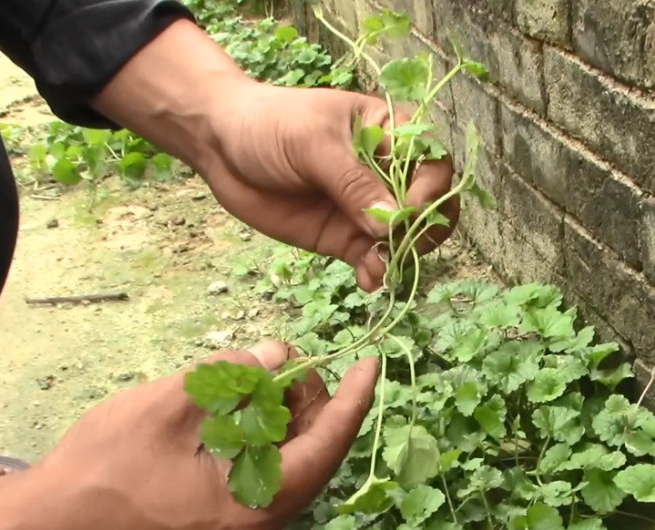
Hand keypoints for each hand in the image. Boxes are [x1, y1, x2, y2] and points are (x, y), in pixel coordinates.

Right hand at [34, 341, 378, 529]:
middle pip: (310, 459)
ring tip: (263, 379)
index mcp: (252, 507)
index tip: (371, 363)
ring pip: (287, 468)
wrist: (51, 518)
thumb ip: (233, 376)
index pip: (324, 450)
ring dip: (284, 421)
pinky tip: (244, 409)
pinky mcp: (220, 529)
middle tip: (289, 361)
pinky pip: (262, 480)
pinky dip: (262, 441)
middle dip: (310, 405)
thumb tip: (278, 353)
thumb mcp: (172, 402)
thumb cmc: (106, 461)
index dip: (352, 402)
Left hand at [201, 81, 459, 291]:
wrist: (221, 145)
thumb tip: (390, 224)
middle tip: (400, 243)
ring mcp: (365, 208)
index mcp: (390, 133)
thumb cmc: (270, 124)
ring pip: (403, 238)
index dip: (432, 188)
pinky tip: (368, 280)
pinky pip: (372, 259)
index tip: (412, 208)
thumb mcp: (313, 144)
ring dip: (400, 256)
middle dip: (423, 229)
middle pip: (429, 206)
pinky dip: (376, 272)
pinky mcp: (343, 236)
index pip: (432, 162)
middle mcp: (385, 172)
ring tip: (378, 267)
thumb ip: (352, 183)